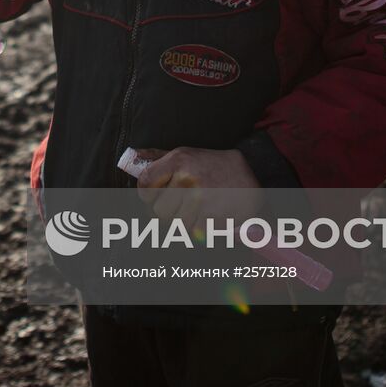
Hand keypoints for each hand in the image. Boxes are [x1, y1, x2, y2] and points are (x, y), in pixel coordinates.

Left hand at [135, 147, 260, 241]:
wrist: (253, 170)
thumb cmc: (213, 164)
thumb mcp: (186, 154)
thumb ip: (158, 159)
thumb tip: (133, 160)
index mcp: (177, 161)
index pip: (145, 186)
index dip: (147, 195)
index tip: (154, 196)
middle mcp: (186, 180)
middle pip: (159, 211)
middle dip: (167, 211)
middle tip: (180, 205)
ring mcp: (200, 200)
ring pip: (176, 225)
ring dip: (184, 222)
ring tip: (196, 210)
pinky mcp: (213, 217)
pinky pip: (194, 232)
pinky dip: (200, 229)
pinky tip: (208, 216)